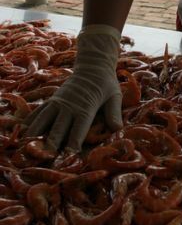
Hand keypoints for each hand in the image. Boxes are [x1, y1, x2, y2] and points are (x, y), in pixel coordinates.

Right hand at [25, 25, 122, 151]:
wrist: (93, 65)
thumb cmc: (106, 84)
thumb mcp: (114, 96)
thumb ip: (114, 112)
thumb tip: (117, 129)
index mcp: (85, 108)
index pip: (78, 129)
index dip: (73, 143)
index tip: (68, 156)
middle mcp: (68, 106)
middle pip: (57, 128)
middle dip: (51, 144)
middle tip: (44, 159)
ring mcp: (57, 102)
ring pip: (42, 120)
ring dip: (35, 134)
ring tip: (26, 149)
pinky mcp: (51, 99)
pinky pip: (38, 111)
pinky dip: (30, 122)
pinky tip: (21, 133)